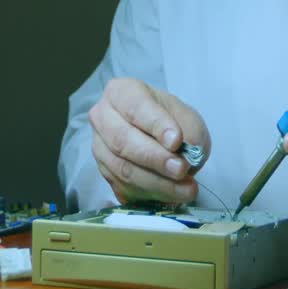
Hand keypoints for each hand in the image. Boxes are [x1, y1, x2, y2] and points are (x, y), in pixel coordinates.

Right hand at [88, 78, 210, 204]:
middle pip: (122, 141)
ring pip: (123, 168)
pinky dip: (151, 194)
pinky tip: (173, 196)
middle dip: (155, 159)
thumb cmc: (172, 121)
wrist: (163, 139)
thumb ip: (188, 134)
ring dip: (157, 182)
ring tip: (186, 189)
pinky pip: (124, 187)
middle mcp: (103, 118)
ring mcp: (100, 147)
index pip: (136, 107)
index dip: (157, 125)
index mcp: (121, 92)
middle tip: (182, 169)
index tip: (176, 141)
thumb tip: (184, 157)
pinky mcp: (105, 173)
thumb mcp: (188, 119)